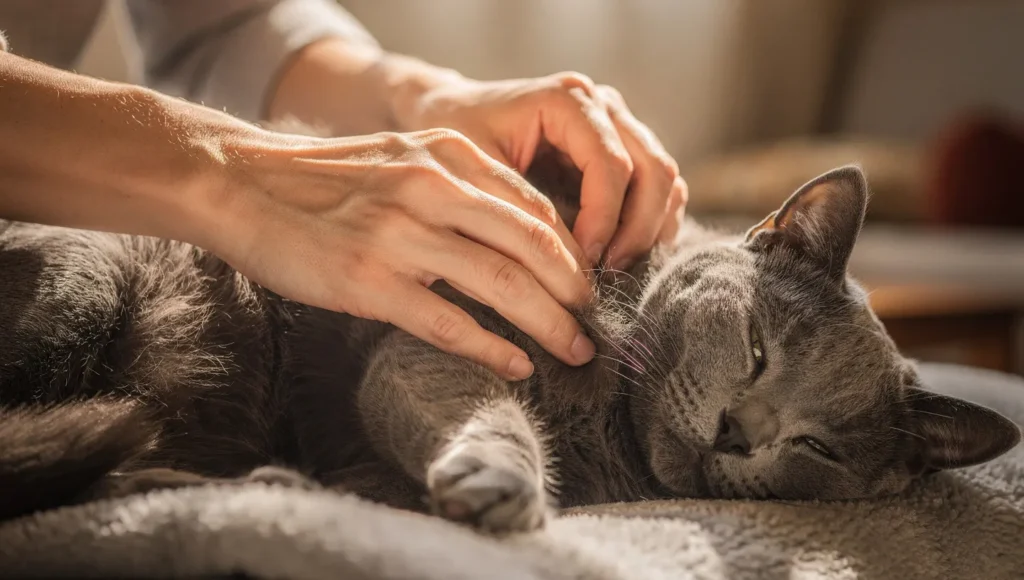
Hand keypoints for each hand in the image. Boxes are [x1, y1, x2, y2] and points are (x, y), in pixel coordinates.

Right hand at [210, 128, 595, 379]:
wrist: (240, 183)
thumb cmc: (325, 180)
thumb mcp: (402, 159)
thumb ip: (459, 187)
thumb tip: (520, 239)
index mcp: (447, 155)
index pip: (536, 209)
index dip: (574, 253)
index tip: (588, 285)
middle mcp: (433, 187)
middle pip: (534, 246)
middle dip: (577, 292)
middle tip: (596, 325)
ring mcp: (401, 234)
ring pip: (504, 284)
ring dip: (550, 324)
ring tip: (574, 350)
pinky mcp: (369, 280)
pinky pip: (449, 322)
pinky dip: (492, 348)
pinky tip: (516, 365)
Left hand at [400, 71, 688, 269]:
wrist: (452, 119)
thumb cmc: (456, 144)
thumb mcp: (475, 173)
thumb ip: (518, 209)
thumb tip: (553, 267)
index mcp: (568, 100)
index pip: (611, 165)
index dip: (604, 221)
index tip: (583, 265)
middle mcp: (604, 105)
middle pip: (654, 170)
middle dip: (636, 231)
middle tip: (608, 275)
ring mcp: (621, 125)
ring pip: (667, 181)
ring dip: (649, 232)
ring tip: (615, 271)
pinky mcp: (627, 150)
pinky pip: (661, 190)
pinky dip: (651, 227)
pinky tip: (621, 259)